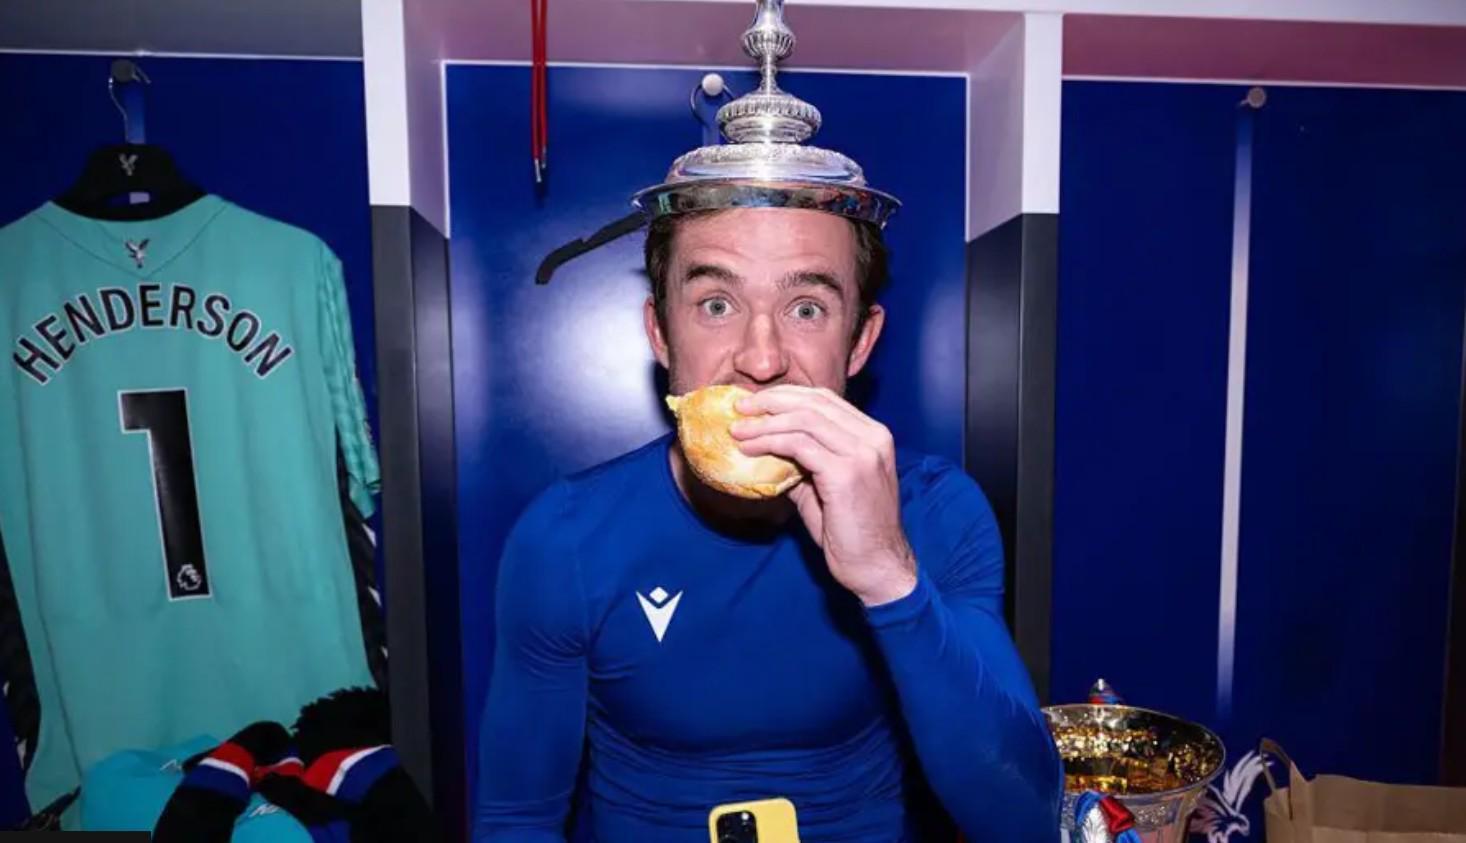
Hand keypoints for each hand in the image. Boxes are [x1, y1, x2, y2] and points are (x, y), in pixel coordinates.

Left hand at [731, 385, 916, 605]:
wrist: (877, 566)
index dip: (787, 396)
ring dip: (764, 423)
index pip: (825, 399)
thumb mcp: (825, 488)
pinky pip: (799, 445)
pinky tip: (751, 450)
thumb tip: (766, 449)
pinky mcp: (847, 473)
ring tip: (738, 431)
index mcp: (873, 435)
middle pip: (813, 401)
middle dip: (771, 401)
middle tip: (740, 409)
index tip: (756, 404)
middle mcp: (872, 437)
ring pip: (804, 419)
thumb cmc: (851, 532)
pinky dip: (770, 443)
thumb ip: (803, 463)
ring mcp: (863, 453)